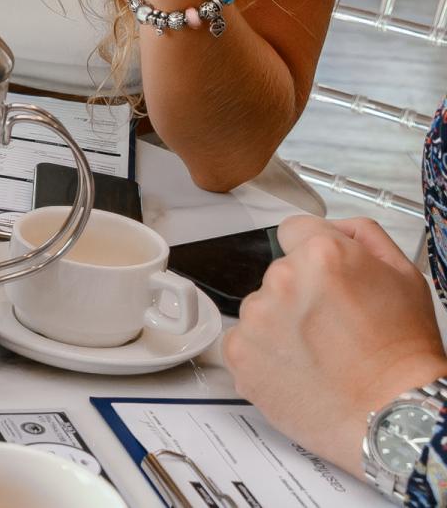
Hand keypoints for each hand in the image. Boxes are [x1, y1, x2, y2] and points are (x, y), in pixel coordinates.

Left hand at [224, 215, 446, 469]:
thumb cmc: (403, 355)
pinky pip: (245, 340)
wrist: (393, 416)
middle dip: (302, 293)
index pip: (294, 230)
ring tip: (320, 353)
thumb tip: (334, 226)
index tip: (324, 278)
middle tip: (334, 326)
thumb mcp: (404, 276)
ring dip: (281, 324)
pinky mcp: (238, 351)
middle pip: (280, 273)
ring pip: (262, 308)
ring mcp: (256, 316)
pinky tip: (299, 368)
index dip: (314, 254)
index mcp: (322, 254)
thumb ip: (362, 237)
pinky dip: (265, 353)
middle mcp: (282, 279)